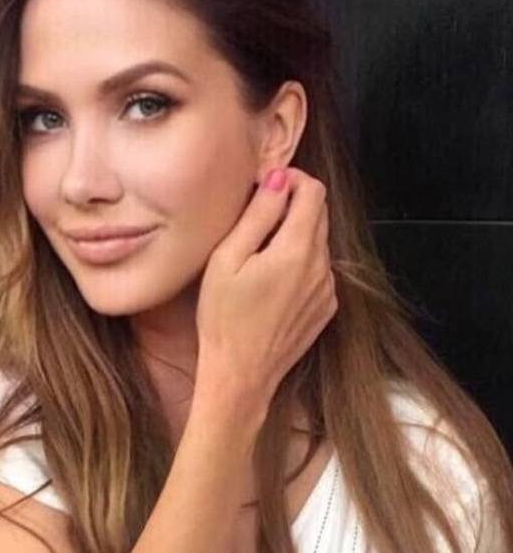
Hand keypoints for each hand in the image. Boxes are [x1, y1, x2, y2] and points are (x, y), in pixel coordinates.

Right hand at [194, 167, 337, 428]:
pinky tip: (272, 284)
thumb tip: (279, 178)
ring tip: (260, 257)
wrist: (240, 375)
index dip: (290, 180)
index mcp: (298, 249)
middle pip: (319, 214)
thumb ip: (258, 214)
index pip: (313, 191)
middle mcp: (322, 266)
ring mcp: (327, 289)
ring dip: (295, 237)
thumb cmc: (224, 319)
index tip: (265, 188)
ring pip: (319, 243)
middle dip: (292, 206)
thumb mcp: (228, 259)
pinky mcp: (325, 308)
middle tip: (257, 220)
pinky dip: (300, 265)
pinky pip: (319, 271)